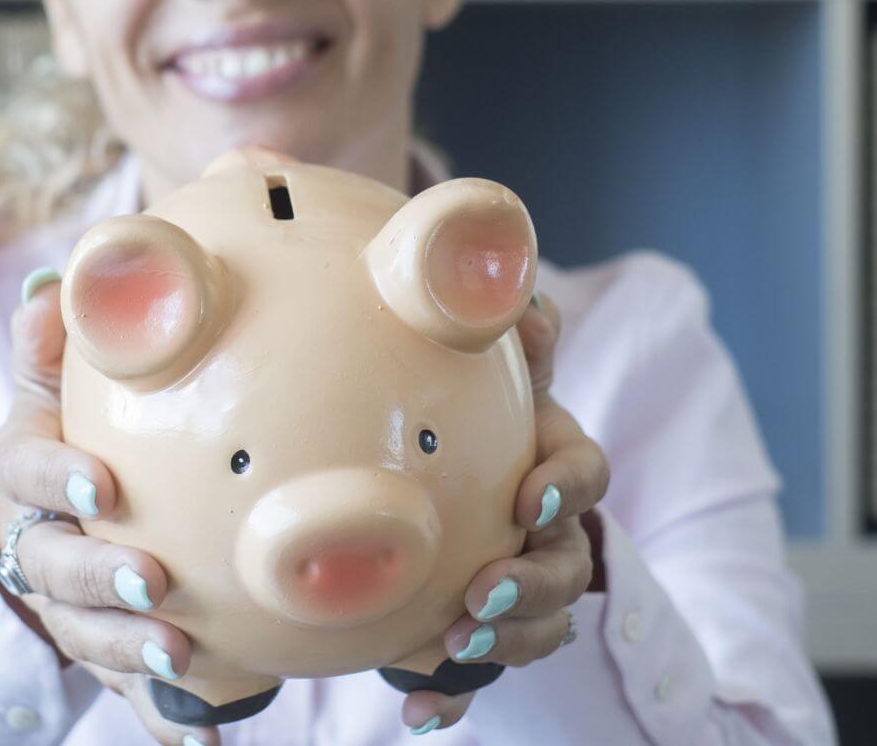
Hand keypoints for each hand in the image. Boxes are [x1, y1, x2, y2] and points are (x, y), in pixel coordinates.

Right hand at [0, 270, 220, 745]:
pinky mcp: (99, 646)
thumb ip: (52, 341)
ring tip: (178, 659)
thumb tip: (51, 290)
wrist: (56, 514)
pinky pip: (123, 688)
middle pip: (52, 565)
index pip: (26, 470)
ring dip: (127, 648)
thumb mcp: (54, 382)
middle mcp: (36, 541)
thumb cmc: (72, 433)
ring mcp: (64, 602)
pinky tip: (205, 736)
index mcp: (26, 470)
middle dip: (99, 577)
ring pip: (84, 630)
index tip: (101, 485)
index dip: (57, 479)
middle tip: (153, 581)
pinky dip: (161, 717)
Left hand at [400, 292, 611, 734]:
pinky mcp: (482, 632)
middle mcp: (549, 535)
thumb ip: (515, 346)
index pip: (585, 477)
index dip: (566, 489)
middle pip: (566, 567)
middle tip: (482, 594)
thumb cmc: (475, 425)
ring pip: (536, 628)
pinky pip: (477, 678)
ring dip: (501, 644)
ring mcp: (521, 589)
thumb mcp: (495, 382)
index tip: (527, 497)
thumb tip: (523, 298)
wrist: (449, 486)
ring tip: (449, 649)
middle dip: (531, 585)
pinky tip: (417, 713)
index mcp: (553, 469)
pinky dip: (452, 699)